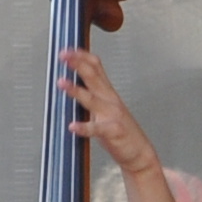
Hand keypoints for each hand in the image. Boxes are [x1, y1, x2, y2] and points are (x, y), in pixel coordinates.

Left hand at [60, 47, 158, 180]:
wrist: (140, 152)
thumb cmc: (119, 131)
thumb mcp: (106, 107)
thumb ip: (92, 95)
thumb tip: (72, 85)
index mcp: (107, 92)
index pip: (96, 67)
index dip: (82, 56)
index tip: (68, 49)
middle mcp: (110, 99)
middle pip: (93, 76)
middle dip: (78, 64)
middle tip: (63, 55)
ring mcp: (113, 114)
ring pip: (92, 99)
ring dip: (76, 90)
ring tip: (61, 82)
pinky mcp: (113, 131)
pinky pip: (97, 129)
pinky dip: (84, 127)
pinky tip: (73, 126)